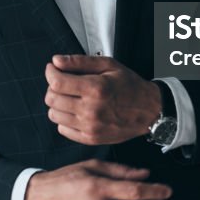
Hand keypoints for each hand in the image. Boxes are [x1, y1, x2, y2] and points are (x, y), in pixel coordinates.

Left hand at [44, 54, 160, 145]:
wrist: (149, 111)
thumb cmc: (129, 86)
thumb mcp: (108, 65)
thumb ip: (80, 61)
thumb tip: (56, 61)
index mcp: (96, 89)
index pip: (57, 82)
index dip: (51, 72)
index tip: (53, 68)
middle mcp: (91, 110)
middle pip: (52, 99)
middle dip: (53, 87)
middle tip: (62, 82)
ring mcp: (90, 127)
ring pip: (54, 115)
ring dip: (57, 103)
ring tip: (70, 96)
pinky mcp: (90, 138)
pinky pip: (62, 129)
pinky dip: (64, 119)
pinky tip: (75, 110)